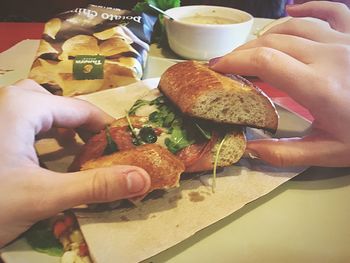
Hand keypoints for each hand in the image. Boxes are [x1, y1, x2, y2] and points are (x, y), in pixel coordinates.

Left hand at [0, 80, 150, 246]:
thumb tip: (143, 179)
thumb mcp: (42, 196)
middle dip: (85, 129)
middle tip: (100, 153)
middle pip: (61, 108)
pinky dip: (44, 138)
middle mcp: (9, 101)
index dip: (109, 129)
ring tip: (79, 153)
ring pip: (41, 113)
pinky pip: (25, 123)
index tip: (127, 148)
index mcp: (24, 106)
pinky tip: (46, 158)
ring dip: (64, 132)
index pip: (83, 110)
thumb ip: (95, 187)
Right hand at [209, 1, 349, 166]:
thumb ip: (285, 154)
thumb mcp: (329, 153)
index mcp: (318, 86)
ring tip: (251, 50)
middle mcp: (328, 56)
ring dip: (265, 36)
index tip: (216, 68)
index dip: (234, 61)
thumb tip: (248, 149)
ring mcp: (344, 41)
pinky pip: (330, 10)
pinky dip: (306, 8)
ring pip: (294, 26)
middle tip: (227, 65)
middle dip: (243, 52)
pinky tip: (292, 11)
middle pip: (272, 42)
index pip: (265, 61)